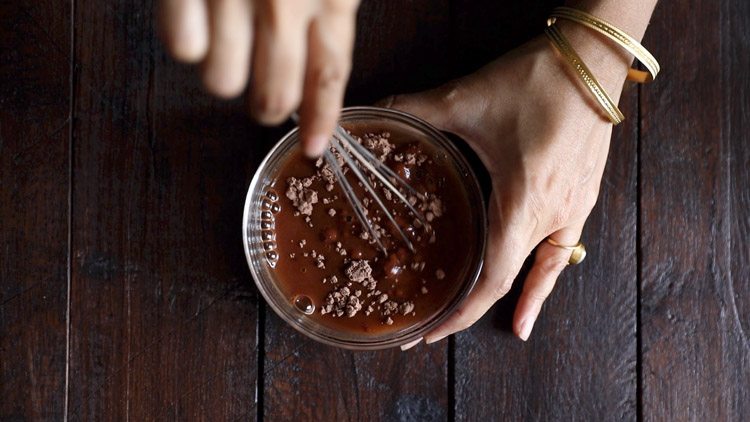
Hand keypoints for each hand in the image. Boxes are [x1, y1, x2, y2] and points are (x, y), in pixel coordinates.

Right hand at [159, 0, 359, 156]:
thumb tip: (320, 56)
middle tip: (262, 99)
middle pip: (276, 95)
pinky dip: (185, 37)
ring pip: (224, 81)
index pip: (329, 77)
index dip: (320, 118)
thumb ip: (328, 6)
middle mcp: (285, 3)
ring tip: (222, 39)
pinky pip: (184, 49)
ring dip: (223, 70)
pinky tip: (194, 15)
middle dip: (268, 107)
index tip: (313, 147)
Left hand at [386, 32, 628, 342]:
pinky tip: (542, 282)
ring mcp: (574, 207)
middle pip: (511, 282)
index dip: (460, 312)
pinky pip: (565, 246)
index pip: (493, 279)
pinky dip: (549, 273)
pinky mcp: (583, 193)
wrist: (592, 58)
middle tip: (438, 328)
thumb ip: (415, 109)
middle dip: (471, 309)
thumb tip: (378, 111)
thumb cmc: (536, 81)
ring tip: (508, 328)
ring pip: (542, 270)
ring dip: (518, 299)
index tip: (430, 332)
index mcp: (524, 202)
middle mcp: (553, 215)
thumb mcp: (466, 99)